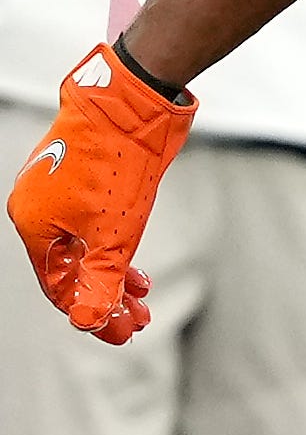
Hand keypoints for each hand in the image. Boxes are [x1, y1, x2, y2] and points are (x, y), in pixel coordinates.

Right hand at [6, 43, 193, 342]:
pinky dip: (114, 245)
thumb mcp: (113, 234)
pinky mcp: (83, 176)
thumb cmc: (117, 167)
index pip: (57, 285)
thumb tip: (88, 323)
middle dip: (107, 295)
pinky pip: (92, 222)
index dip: (90, 312)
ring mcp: (59, 190)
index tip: (124, 332)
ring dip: (114, 272)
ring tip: (145, 292)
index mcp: (32, 224)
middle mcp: (38, 209)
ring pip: (85, 244)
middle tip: (142, 319)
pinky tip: (136, 262)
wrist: (132, 103)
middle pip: (71, 267)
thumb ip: (101, 280)